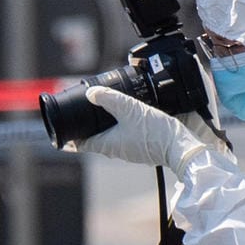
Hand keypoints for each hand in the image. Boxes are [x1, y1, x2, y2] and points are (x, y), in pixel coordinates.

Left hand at [73, 87, 212, 174]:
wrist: (182, 147)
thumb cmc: (155, 132)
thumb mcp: (130, 110)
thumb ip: (110, 99)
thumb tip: (91, 93)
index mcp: (108, 145)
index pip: (81, 143)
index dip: (70, 137)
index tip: (62, 131)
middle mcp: (116, 151)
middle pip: (95, 139)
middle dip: (87, 129)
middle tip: (82, 116)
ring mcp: (130, 150)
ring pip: (111, 138)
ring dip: (105, 127)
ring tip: (102, 114)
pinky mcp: (143, 147)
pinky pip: (126, 137)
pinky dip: (121, 128)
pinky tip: (128, 118)